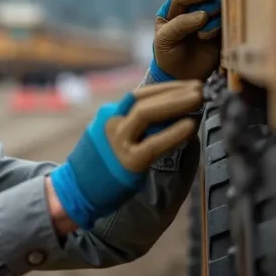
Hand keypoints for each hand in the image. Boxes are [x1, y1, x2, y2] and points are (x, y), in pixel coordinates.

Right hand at [49, 81, 202, 230]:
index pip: (140, 94)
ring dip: (176, 103)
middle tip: (200, 86)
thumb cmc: (99, 166)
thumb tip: (167, 117)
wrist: (75, 191)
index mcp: (109, 115)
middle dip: (174, 91)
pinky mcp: (128, 163)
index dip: (166, 87)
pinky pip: (153, 144)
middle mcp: (111, 123)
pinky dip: (173, 133)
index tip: (188, 84)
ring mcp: (118, 142)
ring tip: (199, 98)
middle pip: (144, 99)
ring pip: (146, 114)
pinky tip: (190, 126)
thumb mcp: (111, 136)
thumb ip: (133, 126)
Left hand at [150, 0, 221, 81]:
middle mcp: (188, 9)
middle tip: (214, 4)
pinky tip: (213, 35)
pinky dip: (222, 21)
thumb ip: (179, 25)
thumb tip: (204, 15)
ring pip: (215, 1)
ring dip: (215, 10)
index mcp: (170, 10)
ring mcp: (206, 16)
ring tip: (204, 34)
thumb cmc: (169, 56)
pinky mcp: (219, 26)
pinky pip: (224, 17)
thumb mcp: (165, 40)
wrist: (182, 75)